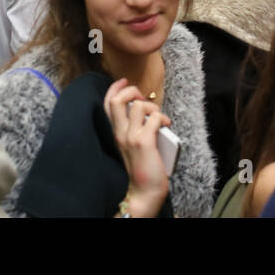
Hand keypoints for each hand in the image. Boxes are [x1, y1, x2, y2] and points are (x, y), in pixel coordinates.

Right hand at [104, 78, 170, 217]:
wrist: (143, 193)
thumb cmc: (142, 169)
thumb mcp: (132, 145)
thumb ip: (134, 128)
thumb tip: (146, 112)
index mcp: (115, 133)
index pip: (107, 104)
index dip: (115, 88)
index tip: (124, 81)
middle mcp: (119, 133)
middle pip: (117, 99)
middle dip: (132, 91)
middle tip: (143, 98)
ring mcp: (130, 137)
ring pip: (138, 105)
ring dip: (152, 106)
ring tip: (158, 118)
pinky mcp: (144, 142)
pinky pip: (153, 118)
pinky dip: (162, 118)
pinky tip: (166, 125)